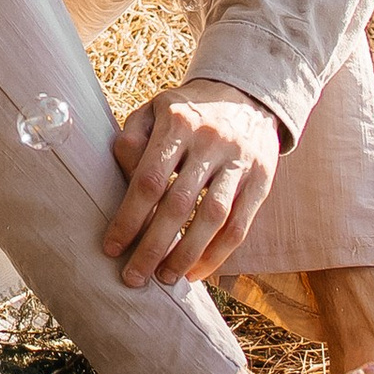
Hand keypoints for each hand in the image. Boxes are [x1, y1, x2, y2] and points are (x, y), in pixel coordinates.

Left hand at [103, 79, 281, 286]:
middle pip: (179, 205)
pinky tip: (197, 271)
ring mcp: (239, 161)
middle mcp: (210, 142)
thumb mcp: (154, 111)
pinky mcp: (262, 179)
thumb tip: (120, 179)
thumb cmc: (187, 112)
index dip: (129, 219)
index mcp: (177, 123)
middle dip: (154, 247)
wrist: (246, 94)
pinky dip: (218, 254)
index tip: (111, 248)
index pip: (148, 180)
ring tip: (165, 279)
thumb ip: (133, 140)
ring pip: (213, 219)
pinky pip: (241, 225)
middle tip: (133, 278)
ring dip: (187, 255)